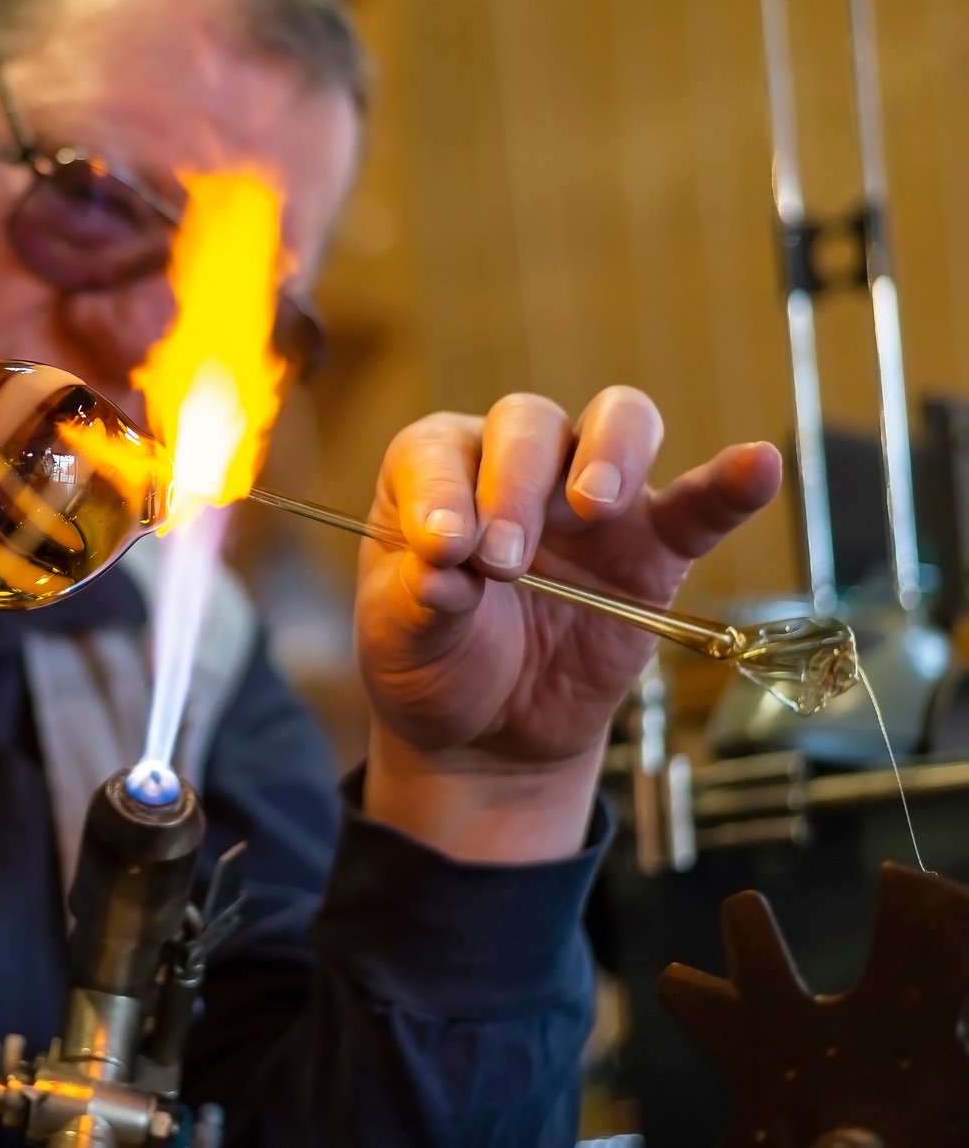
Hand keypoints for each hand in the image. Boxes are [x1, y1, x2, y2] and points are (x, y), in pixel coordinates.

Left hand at [354, 387, 782, 862]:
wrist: (487, 734)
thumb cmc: (434, 663)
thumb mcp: (404, 640)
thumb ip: (421, 599)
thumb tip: (443, 570)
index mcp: (434, 474)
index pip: (438, 452)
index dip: (440, 491)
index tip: (443, 549)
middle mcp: (513, 466)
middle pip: (528, 425)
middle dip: (516, 484)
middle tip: (503, 561)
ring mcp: (590, 502)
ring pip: (615, 426)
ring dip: (609, 454)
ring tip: (592, 506)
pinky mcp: (653, 548)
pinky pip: (698, 505)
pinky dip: (730, 484)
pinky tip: (757, 466)